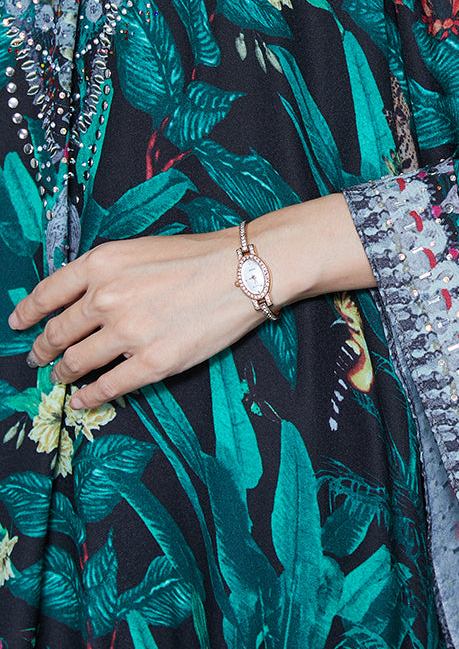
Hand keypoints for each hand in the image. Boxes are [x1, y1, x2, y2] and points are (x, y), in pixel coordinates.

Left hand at [7, 194, 375, 410]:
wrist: (246, 271)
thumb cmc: (201, 255)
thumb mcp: (142, 248)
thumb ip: (108, 272)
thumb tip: (85, 299)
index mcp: (102, 263)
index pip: (48, 292)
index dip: (28, 312)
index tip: (18, 323)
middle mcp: (107, 297)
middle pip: (59, 332)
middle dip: (43, 347)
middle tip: (37, 357)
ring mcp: (128, 332)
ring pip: (78, 361)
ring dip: (63, 372)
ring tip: (59, 377)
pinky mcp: (153, 362)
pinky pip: (109, 387)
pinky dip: (89, 396)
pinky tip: (82, 400)